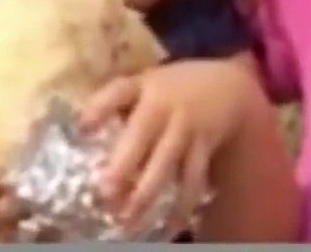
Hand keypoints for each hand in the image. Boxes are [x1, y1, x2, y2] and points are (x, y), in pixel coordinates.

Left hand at [79, 57, 260, 232]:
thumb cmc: (174, 89)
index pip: (119, 92)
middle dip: (122, 167)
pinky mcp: (204, 148)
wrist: (228, 85)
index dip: (99, 109)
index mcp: (143, 88)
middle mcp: (164, 108)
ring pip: (167, 163)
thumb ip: (117, 103)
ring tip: (130, 220)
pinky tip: (170, 224)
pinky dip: (182, 204)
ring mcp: (185, 129)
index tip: (83, 128)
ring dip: (148, 193)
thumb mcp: (145, 84)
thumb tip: (81, 130)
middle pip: (141, 136)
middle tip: (105, 194)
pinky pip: (193, 179)